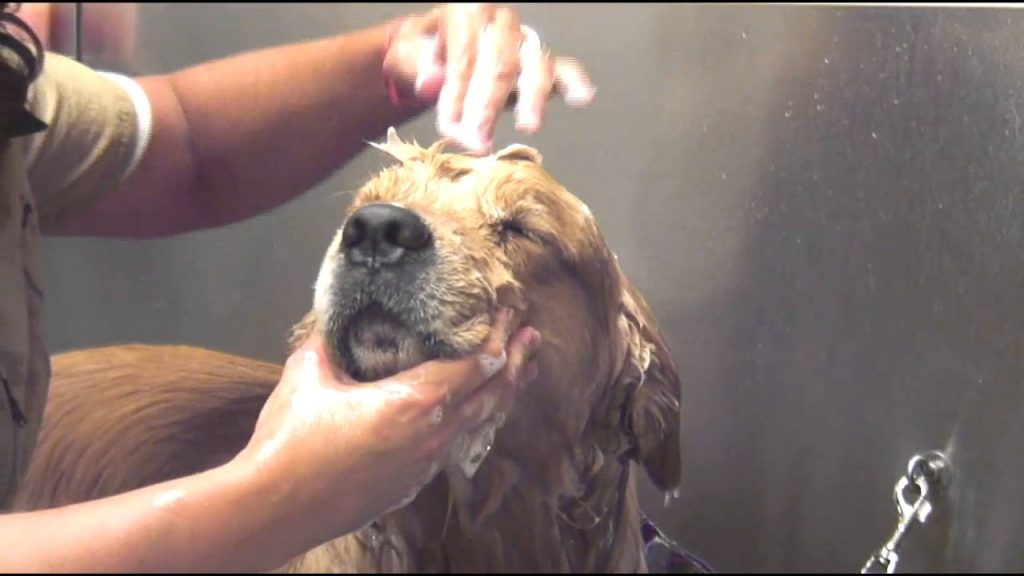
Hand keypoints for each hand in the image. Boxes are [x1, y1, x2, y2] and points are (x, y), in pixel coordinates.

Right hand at [235, 308, 540, 541]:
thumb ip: (326, 344)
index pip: (476, 364)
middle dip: (515, 363)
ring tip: (518, 376)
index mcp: (416, 402)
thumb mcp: (307, 375)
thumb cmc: (290, 441)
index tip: (515, 316)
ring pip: (478, 424)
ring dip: (500, 395)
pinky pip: (455, 446)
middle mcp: (433, 436)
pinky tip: (469, 418)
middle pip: (491, 395)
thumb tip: (331, 325)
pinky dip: (473, 422)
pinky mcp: (409, 485)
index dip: (500, 337)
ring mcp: (425, 465)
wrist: (274, 508)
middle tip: (533, 339)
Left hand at [382, 3, 595, 152]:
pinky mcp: (543, 63)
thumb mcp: (411, 57)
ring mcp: (526, 41)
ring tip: (528, 127)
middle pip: (501, 62)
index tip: (450, 124)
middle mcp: (501, 21)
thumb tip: (431, 83)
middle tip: (478, 139)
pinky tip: (582, 97)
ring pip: (534, 66)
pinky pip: (564, 68)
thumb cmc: (425, 54)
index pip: (466, 52)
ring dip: (531, 100)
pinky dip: (574, 82)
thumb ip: (419, 68)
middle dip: (488, 105)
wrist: (437, 49)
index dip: (458, 90)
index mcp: (468, 10)